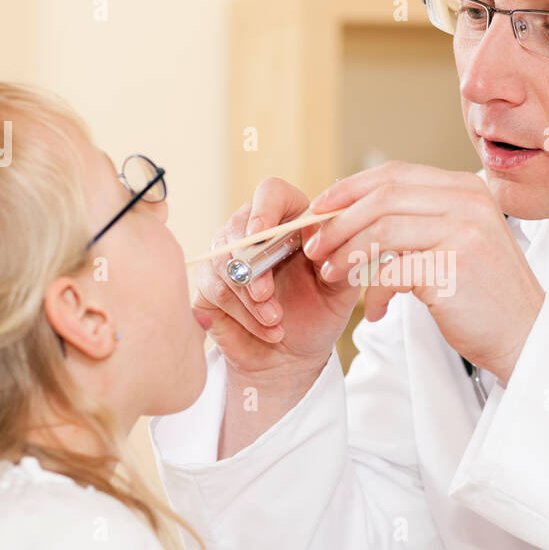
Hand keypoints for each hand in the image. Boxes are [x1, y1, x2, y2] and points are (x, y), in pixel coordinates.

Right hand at [192, 177, 359, 386]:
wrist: (295, 356)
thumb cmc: (319, 314)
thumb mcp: (340, 289)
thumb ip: (339, 258)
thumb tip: (317, 232)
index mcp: (290, 220)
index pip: (271, 192)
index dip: (263, 208)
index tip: (260, 234)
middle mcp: (254, 232)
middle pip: (238, 227)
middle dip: (251, 265)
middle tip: (266, 295)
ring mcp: (227, 257)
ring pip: (223, 262)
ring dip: (249, 297)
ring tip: (276, 321)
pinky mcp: (208, 284)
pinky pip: (212, 289)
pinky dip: (241, 314)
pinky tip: (266, 329)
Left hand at [304, 162, 544, 383]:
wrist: (525, 335)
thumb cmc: (484, 294)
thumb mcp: (457, 240)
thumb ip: (419, 219)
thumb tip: (352, 211)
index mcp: (465, 187)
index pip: (394, 173)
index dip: (349, 189)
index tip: (319, 210)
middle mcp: (467, 201)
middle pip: (383, 196)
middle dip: (339, 221)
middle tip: (314, 246)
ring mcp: (463, 232)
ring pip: (382, 229)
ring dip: (346, 253)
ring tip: (331, 275)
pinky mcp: (454, 268)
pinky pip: (392, 272)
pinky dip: (373, 292)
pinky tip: (375, 310)